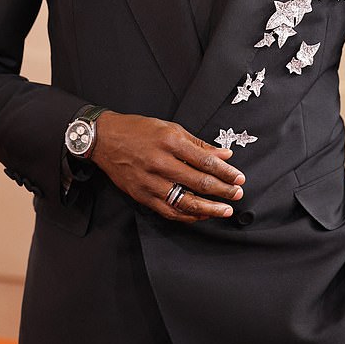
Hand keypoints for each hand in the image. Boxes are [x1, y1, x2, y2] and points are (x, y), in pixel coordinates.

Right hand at [91, 111, 245, 222]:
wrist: (105, 139)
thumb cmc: (138, 130)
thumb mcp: (170, 128)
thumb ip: (198, 144)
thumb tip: (223, 154)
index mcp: (170, 141)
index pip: (205, 161)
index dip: (225, 171)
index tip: (239, 177)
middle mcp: (160, 162)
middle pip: (198, 182)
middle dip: (222, 190)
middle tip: (238, 193)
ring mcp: (150, 181)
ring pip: (185, 201)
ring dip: (209, 208)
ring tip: (224, 210)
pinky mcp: (142, 195)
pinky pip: (169, 210)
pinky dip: (187, 215)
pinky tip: (200, 214)